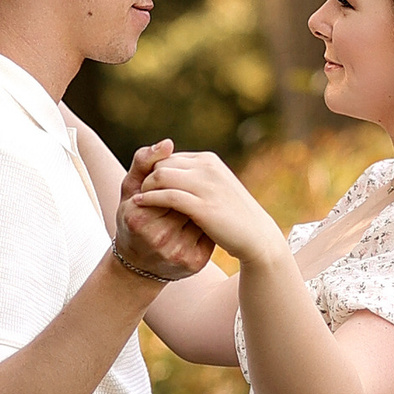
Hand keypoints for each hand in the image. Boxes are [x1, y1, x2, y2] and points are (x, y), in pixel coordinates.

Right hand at [113, 142, 212, 283]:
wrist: (139, 263)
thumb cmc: (134, 217)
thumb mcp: (129, 189)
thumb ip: (143, 162)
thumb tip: (168, 143)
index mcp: (138, 217)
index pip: (168, 187)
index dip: (172, 183)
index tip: (169, 187)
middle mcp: (158, 238)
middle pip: (186, 201)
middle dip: (188, 195)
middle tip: (183, 197)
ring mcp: (177, 252)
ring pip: (200, 216)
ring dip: (199, 209)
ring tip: (189, 212)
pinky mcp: (194, 263)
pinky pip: (209, 234)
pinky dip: (206, 226)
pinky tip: (196, 226)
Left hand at [134, 147, 289, 271]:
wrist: (255, 236)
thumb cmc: (234, 215)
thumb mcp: (216, 188)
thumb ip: (197, 177)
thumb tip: (174, 173)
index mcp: (209, 161)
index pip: (170, 157)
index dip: (155, 170)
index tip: (146, 185)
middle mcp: (207, 168)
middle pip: (163, 163)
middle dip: (147, 176)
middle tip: (138, 192)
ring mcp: (206, 185)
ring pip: (162, 175)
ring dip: (146, 186)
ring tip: (138, 199)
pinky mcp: (202, 206)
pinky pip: (168, 195)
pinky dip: (150, 198)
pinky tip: (140, 204)